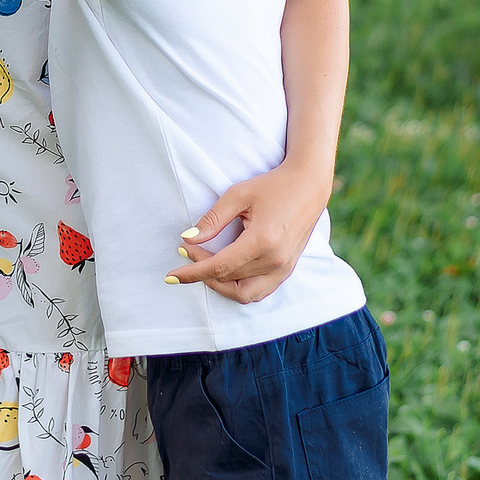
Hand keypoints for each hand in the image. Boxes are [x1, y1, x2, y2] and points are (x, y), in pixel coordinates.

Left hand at [166, 160, 332, 304]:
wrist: (309, 186)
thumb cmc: (273, 186)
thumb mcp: (238, 194)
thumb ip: (212, 220)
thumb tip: (188, 239)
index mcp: (262, 241)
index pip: (219, 267)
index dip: (192, 272)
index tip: (171, 274)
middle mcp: (275, 261)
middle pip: (228, 280)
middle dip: (202, 270)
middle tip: (188, 251)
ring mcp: (284, 269)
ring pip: (244, 294)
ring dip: (220, 285)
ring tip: (205, 266)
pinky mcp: (287, 270)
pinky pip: (259, 292)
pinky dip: (238, 288)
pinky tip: (226, 273)